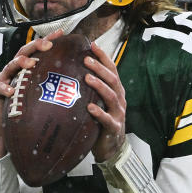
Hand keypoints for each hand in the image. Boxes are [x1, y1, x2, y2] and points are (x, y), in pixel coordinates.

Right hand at [0, 30, 62, 157]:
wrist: (7, 128)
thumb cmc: (28, 110)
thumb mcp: (42, 97)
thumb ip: (55, 88)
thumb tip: (81, 85)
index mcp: (27, 68)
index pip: (38, 51)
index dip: (48, 40)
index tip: (62, 33)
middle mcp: (15, 70)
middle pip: (24, 53)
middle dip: (35, 46)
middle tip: (47, 45)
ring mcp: (3, 78)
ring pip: (10, 66)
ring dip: (19, 63)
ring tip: (29, 63)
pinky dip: (4, 87)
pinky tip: (11, 90)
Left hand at [84, 42, 126, 162]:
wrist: (111, 147)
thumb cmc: (101, 122)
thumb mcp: (98, 102)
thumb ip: (91, 89)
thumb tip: (71, 71)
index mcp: (116, 91)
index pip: (112, 70)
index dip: (103, 57)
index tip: (92, 45)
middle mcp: (120, 100)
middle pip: (113, 80)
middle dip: (100, 68)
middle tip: (86, 59)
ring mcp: (118, 114)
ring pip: (111, 96)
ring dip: (99, 86)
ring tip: (87, 78)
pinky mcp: (113, 128)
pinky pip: (107, 119)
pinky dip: (99, 112)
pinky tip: (89, 107)